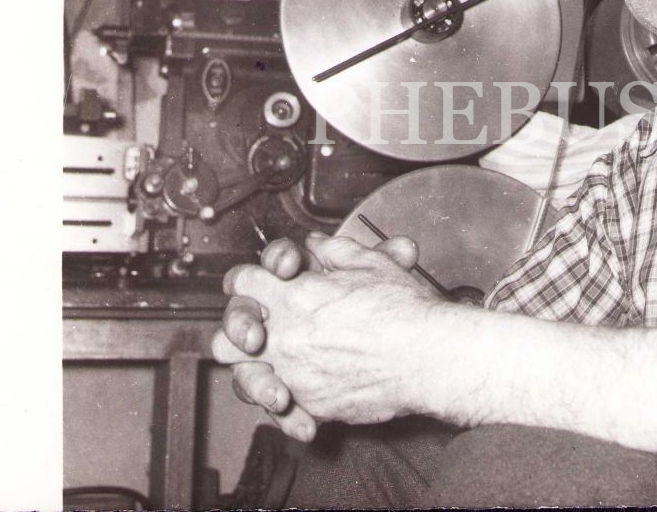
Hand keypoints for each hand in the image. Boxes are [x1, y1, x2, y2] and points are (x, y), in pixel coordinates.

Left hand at [221, 233, 441, 425]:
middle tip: (259, 331)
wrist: (428, 356)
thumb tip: (318, 245)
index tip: (265, 286)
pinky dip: (289, 409)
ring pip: (245, 378)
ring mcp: (294, 374)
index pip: (242, 282)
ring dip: (255, 371)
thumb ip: (336, 251)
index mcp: (293, 295)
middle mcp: (285, 337)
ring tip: (276, 369)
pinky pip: (281, 412)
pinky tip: (302, 403)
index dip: (252, 281)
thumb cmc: (405, 311)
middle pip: (227, 335)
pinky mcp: (311, 405)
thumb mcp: (371, 264)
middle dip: (240, 332)